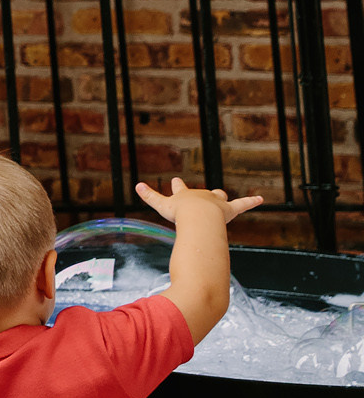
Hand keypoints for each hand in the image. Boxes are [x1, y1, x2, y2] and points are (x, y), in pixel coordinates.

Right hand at [137, 177, 263, 225]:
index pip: (181, 189)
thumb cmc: (180, 213)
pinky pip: (242, 205)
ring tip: (224, 198)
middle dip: (204, 194)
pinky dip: (252, 202)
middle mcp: (202, 196)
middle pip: (203, 193)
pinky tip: (261, 199)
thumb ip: (149, 196)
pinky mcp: (229, 210)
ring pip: (220, 197)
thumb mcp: (162, 205)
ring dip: (222, 198)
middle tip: (205, 193)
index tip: (176, 181)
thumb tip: (135, 185)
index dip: (178, 186)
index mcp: (186, 196)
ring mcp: (216, 203)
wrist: (198, 216)